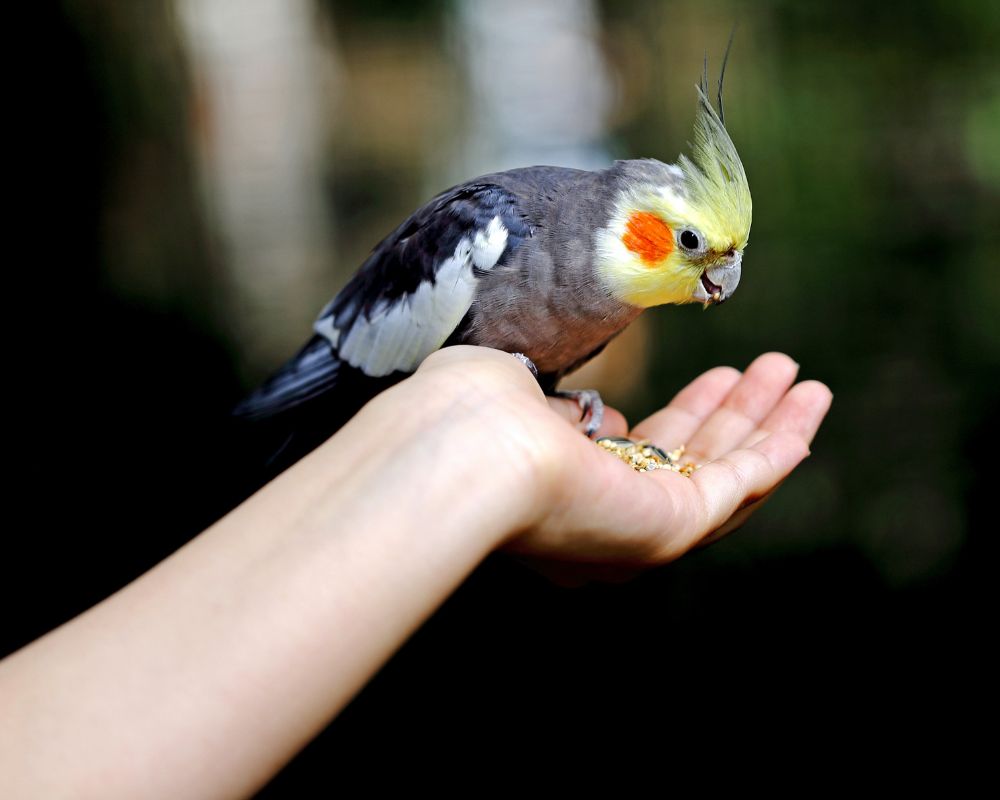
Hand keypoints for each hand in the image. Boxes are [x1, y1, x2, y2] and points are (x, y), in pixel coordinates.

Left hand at [410, 347, 831, 572]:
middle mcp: (607, 519)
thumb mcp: (514, 393)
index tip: (713, 382)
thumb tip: (591, 417)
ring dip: (767, 426)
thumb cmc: (469, 412)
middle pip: (692, 463)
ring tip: (803, 381)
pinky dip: (776, 452)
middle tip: (773, 371)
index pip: (642, 456)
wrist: (464, 448)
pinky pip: (737, 489)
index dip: (686, 419)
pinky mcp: (668, 528)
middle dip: (736, 415)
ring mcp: (638, 529)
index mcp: (569, 488)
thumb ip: (559, 412)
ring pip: (722, 476)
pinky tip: (806, 414)